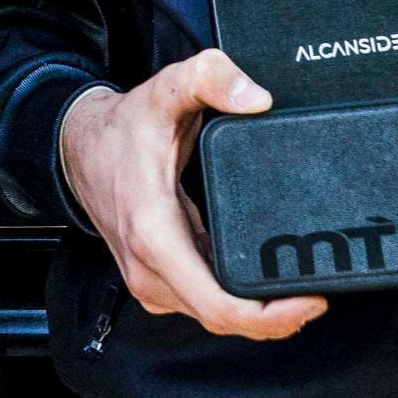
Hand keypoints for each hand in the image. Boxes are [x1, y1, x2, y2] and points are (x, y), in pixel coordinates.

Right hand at [59, 50, 327, 340]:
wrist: (78, 145)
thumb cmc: (121, 128)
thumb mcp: (166, 90)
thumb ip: (211, 78)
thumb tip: (257, 98)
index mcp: (155, 235)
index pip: (218, 307)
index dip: (271, 316)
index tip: (311, 300)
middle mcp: (150, 269)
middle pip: (224, 319)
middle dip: (277, 316)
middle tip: (319, 293)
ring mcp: (150, 280)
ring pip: (214, 316)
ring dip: (258, 313)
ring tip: (300, 291)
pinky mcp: (156, 279)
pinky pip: (204, 303)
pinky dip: (236, 301)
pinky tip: (262, 283)